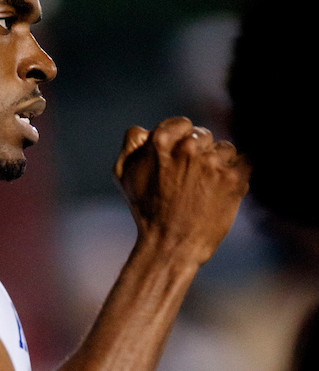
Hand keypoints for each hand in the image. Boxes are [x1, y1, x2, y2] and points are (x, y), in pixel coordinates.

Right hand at [114, 117, 250, 264]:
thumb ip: (132, 144)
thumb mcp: (124, 175)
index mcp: (161, 141)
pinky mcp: (234, 178)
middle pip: (204, 135)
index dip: (181, 141)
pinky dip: (239, 172)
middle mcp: (189, 147)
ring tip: (206, 189)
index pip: (182, 124)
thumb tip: (145, 128)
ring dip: (219, 164)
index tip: (180, 161)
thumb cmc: (146, 212)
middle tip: (191, 181)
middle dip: (200, 154)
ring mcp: (213, 162)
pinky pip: (246, 160)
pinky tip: (226, 188)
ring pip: (225, 149)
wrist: (170, 246)